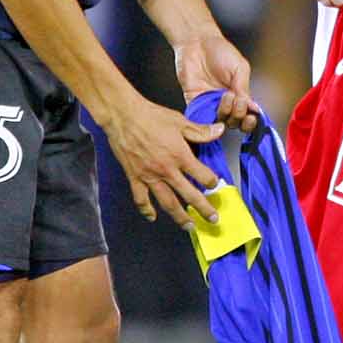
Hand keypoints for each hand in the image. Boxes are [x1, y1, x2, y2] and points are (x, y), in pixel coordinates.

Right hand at [100, 95, 224, 228]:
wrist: (123, 116)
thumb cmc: (151, 116)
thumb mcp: (180, 121)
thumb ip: (200, 131)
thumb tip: (219, 130)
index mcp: (180, 156)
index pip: (202, 176)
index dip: (212, 181)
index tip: (215, 184)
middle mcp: (167, 170)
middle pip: (189, 195)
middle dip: (203, 209)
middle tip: (213, 219)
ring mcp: (150, 176)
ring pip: (168, 202)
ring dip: (180, 217)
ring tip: (189, 226)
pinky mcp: (134, 177)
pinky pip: (141, 199)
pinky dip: (146, 210)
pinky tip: (152, 217)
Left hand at [173, 31, 258, 132]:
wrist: (196, 43)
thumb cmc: (221, 51)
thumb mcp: (239, 68)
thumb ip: (245, 88)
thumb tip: (254, 108)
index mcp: (239, 96)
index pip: (247, 116)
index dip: (251, 121)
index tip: (252, 115)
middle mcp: (225, 104)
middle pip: (235, 122)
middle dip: (239, 115)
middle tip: (238, 99)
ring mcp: (210, 104)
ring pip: (219, 121)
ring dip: (226, 112)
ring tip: (226, 96)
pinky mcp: (194, 103)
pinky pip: (200, 118)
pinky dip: (207, 118)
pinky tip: (212, 108)